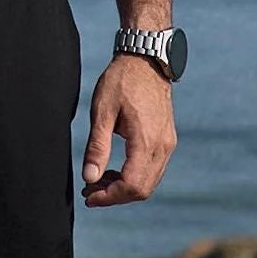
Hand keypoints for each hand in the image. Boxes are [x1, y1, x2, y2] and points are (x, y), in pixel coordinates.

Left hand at [81, 54, 175, 206]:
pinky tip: (114, 170)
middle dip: (115, 196)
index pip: (132, 185)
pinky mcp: (167, 140)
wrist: (145, 60)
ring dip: (124, 188)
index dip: (109, 197)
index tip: (89, 196)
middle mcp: (162, 146)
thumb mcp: (102, 111)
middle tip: (89, 191)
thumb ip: (97, 147)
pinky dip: (134, 177)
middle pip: (143, 190)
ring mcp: (168, 144)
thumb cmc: (121, 81)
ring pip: (149, 182)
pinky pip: (153, 170)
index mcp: (146, 140)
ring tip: (98, 181)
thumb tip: (89, 178)